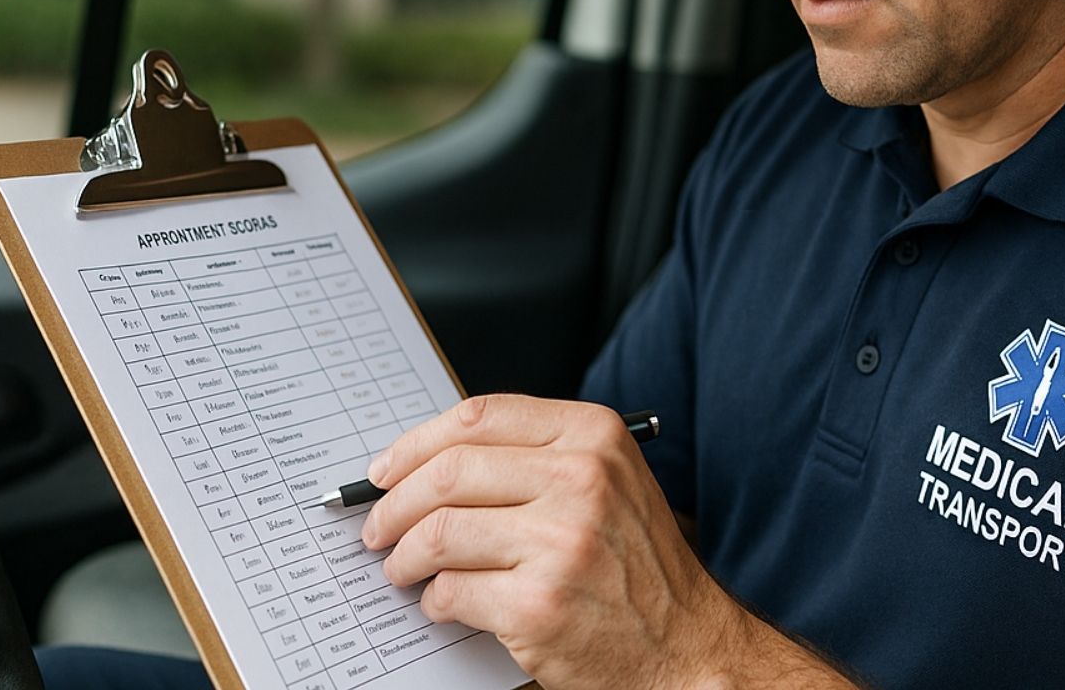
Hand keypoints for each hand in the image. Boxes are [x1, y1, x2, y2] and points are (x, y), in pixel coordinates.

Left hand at [359, 394, 738, 687]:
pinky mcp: (539, 605)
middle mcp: (581, 480)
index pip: (477, 417)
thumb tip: (429, 463)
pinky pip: (452, 591)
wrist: (685, 646)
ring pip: (438, 533)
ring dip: (404, 557)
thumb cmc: (638, 568)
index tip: (386, 470)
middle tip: (379, 526)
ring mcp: (560, 543)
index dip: (416, 443)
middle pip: (447, 472)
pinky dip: (435, 601)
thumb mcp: (608, 483)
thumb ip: (535, 458)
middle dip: (394, 504)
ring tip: (403, 568)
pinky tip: (446, 603)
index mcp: (594, 436)